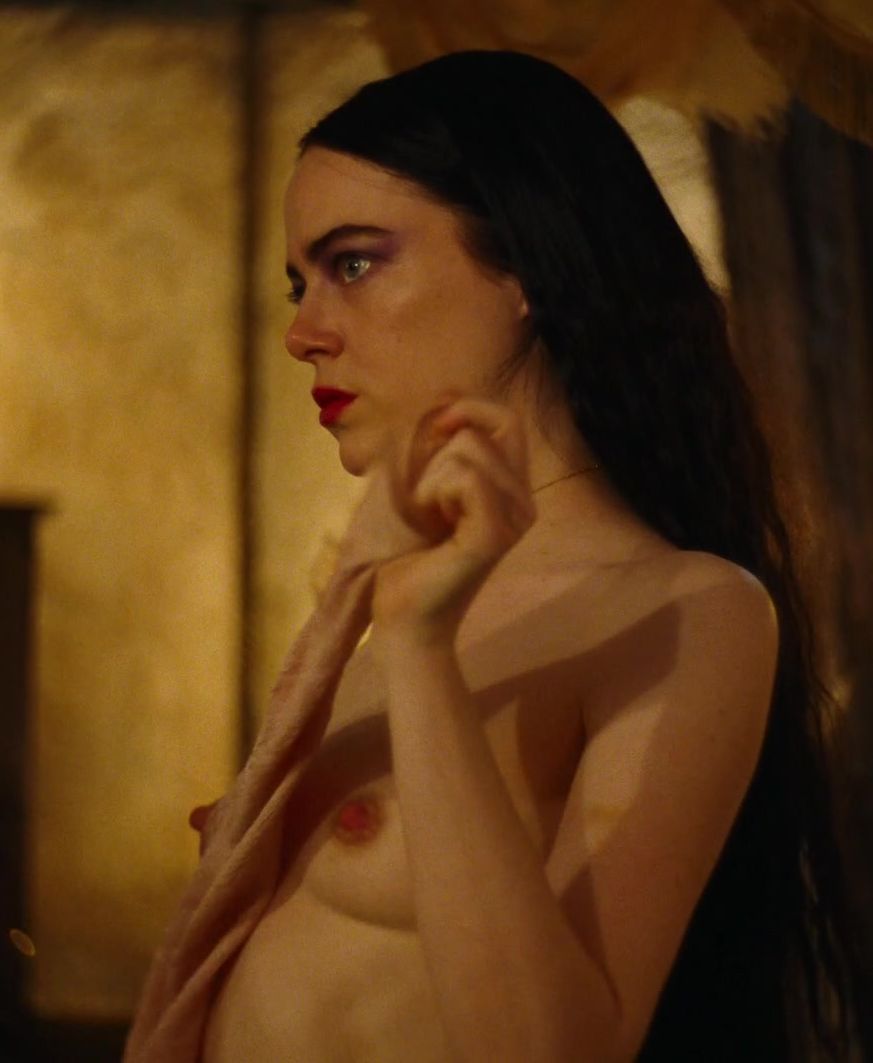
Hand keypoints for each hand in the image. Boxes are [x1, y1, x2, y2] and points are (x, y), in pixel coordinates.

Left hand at [372, 396, 535, 640]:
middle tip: (428, 496)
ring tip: (429, 517)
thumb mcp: (425, 488)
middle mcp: (525, 504)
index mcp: (514, 491)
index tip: (435, 429)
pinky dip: (433, 492)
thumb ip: (441, 448)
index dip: (469, 409)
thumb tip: (444, 402)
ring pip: (469, 450)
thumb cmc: (409, 556)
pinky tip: (431, 522)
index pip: (507, 420)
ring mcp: (515, 520)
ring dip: (430, 477)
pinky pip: (464, 478)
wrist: (404, 618)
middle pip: (489, 429)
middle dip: (443, 449)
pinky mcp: (494, 535)